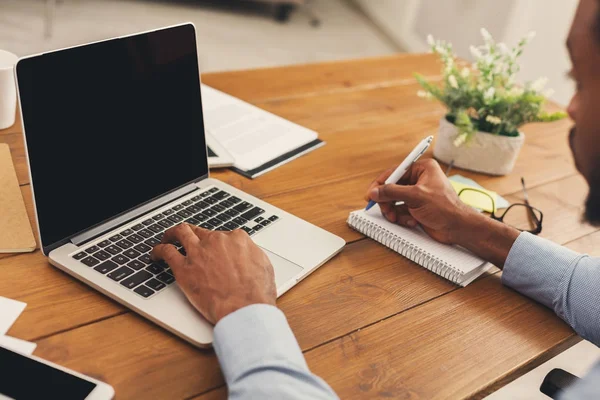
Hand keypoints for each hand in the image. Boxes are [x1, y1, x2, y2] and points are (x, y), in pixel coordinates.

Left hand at [151, 224, 276, 323]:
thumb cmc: (257, 294)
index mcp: (237, 239)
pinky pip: (166, 252)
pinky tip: (155, 254)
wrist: (245, 309)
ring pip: (181, 233)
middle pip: (201, 231)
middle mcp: (217, 241)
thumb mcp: (264, 267)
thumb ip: (252, 256)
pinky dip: (158, 250)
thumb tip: (248, 256)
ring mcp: (199, 252)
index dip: (219, 244)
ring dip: (172, 233)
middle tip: (189, 238)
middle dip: (195, 233)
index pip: (225, 235)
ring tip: (167, 237)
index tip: (216, 251)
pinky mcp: (183, 268)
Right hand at [365, 159, 474, 243]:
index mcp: (423, 169)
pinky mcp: (416, 208)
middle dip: (388, 201)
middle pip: (392, 188)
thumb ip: (392, 192)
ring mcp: (417, 194)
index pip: (395, 172)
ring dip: (394, 211)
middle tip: (385, 210)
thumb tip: (375, 191)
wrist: (458, 228)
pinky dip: (402, 217)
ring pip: (394, 201)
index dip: (381, 183)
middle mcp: (419, 179)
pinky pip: (400, 210)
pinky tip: (412, 221)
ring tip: (398, 218)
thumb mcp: (416, 197)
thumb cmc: (446, 208)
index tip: (371, 193)